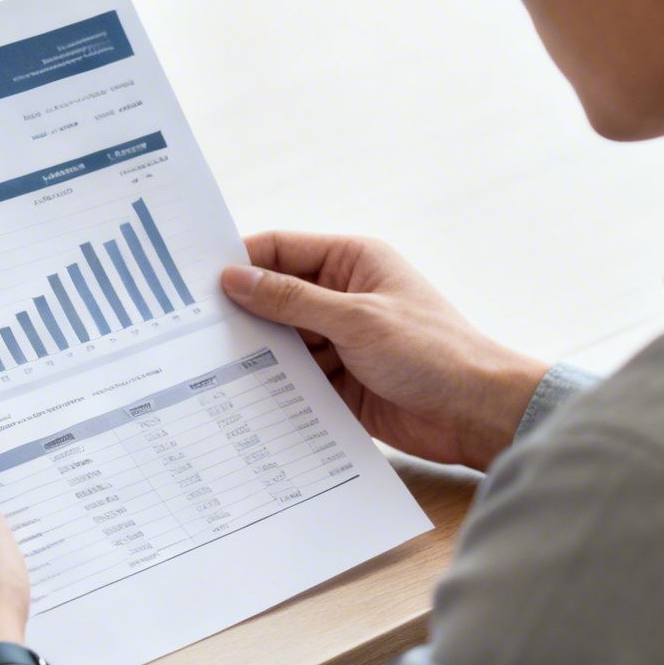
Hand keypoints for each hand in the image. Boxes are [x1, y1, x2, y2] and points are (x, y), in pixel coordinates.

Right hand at [221, 232, 548, 471]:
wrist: (477, 414)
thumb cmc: (432, 352)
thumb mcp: (356, 320)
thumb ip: (292, 300)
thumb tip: (235, 279)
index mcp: (352, 262)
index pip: (282, 250)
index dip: (240, 262)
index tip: (193, 282)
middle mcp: (342, 297)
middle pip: (274, 298)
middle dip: (239, 313)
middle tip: (187, 331)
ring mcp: (339, 342)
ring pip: (280, 343)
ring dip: (253, 355)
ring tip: (202, 367)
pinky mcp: (339, 383)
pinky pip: (294, 380)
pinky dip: (272, 388)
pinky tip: (238, 398)